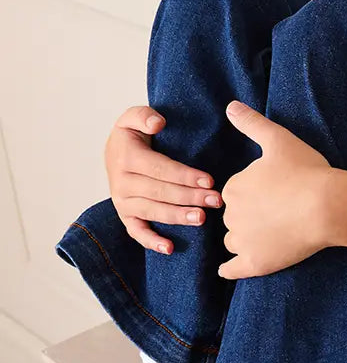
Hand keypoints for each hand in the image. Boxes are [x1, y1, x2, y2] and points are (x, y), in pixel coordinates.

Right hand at [105, 106, 221, 253]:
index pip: (161, 169)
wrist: (115, 151)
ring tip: (202, 219)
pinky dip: (151, 241)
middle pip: (161, 192)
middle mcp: (122, 183)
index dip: (185, 175)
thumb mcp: (133, 117)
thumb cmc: (132, 135)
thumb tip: (158, 122)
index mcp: (127, 158)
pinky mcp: (125, 216)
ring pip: (153, 211)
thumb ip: (143, 115)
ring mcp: (123, 202)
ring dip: (178, 217)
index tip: (209, 180)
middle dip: (190, 197)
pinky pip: (137, 232)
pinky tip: (170, 248)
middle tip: (216, 200)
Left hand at [217, 101, 333, 279]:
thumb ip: (252, 123)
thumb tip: (230, 106)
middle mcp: (231, 216)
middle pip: (234, 216)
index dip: (255, 192)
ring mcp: (243, 242)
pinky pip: (233, 269)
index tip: (276, 190)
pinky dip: (230, 269)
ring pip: (234, 240)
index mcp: (234, 188)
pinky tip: (229, 269)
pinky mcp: (256, 263)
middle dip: (250, 214)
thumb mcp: (279, 140)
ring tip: (270, 234)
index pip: (236, 192)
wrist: (329, 206)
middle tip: (279, 210)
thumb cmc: (306, 171)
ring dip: (244, 238)